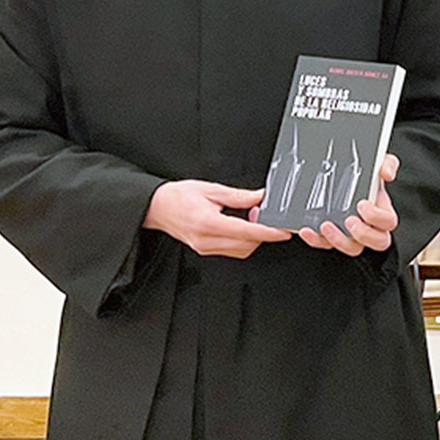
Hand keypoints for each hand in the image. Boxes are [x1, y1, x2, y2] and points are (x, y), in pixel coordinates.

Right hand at [144, 181, 293, 258]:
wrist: (156, 207)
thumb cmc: (178, 196)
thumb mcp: (211, 189)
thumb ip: (239, 196)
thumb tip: (260, 197)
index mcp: (208, 223)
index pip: (247, 232)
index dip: (268, 232)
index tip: (283, 231)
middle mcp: (206, 239)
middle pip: (246, 244)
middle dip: (261, 232)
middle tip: (262, 214)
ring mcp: (204, 248)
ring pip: (240, 250)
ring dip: (252, 237)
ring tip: (248, 218)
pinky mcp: (204, 250)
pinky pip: (231, 250)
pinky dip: (242, 241)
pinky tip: (240, 226)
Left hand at [297, 152, 400, 256]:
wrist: (340, 176)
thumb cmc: (364, 175)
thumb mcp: (377, 163)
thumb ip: (387, 163)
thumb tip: (386, 173)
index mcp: (382, 210)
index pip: (389, 221)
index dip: (377, 217)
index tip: (362, 204)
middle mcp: (370, 226)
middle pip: (378, 241)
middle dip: (363, 234)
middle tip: (349, 220)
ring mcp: (352, 235)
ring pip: (353, 248)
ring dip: (339, 239)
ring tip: (325, 225)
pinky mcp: (332, 238)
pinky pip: (326, 246)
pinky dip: (316, 240)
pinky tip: (307, 230)